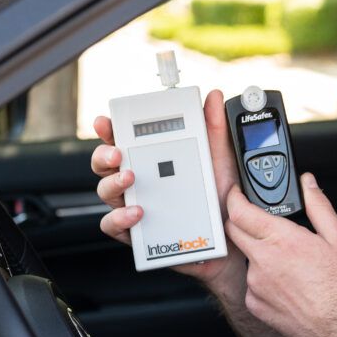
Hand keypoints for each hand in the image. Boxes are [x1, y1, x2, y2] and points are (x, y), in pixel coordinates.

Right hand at [90, 90, 244, 298]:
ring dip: (113, 183)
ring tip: (130, 179)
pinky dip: (120, 218)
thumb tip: (214, 97)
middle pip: (105, 164)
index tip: (105, 121)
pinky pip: (113, 226)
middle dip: (104, 154)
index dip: (109, 129)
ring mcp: (135, 206)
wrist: (231, 239)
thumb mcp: (219, 160)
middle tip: (117, 153)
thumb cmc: (221, 199)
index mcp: (154, 160)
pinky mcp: (137, 233)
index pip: (123, 140)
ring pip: (106, 192)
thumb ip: (214, 128)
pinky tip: (137, 212)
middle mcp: (140, 182)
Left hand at [224, 172, 336, 336]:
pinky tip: (287, 284)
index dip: (234, 197)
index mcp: (282, 240)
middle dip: (242, 221)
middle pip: (234, 231)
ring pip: (246, 258)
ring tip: (289, 263)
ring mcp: (255, 284)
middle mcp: (263, 261)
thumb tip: (309, 185)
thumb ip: (319, 207)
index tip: (236, 193)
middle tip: (261, 222)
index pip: (240, 211)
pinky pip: (252, 283)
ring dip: (259, 253)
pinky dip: (263, 279)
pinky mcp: (254, 303)